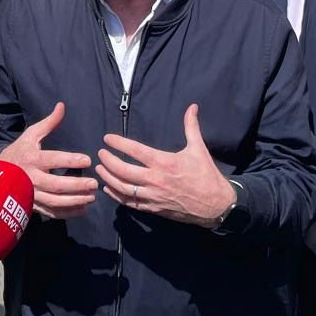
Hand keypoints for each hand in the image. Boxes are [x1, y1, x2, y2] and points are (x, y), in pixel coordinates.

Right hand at [0, 102, 97, 218]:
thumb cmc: (19, 152)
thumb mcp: (31, 135)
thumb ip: (49, 123)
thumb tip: (62, 105)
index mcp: (32, 159)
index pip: (53, 160)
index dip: (70, 160)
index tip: (87, 160)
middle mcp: (31, 178)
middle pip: (56, 185)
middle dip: (76, 185)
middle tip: (94, 183)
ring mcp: (32, 194)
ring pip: (55, 201)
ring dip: (75, 201)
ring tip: (92, 197)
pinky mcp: (33, 206)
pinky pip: (52, 212)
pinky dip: (67, 213)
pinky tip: (82, 209)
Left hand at [96, 104, 234, 228]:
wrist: (215, 205)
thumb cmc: (206, 175)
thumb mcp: (199, 149)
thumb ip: (191, 126)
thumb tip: (192, 107)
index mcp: (164, 162)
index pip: (135, 151)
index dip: (119, 143)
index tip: (107, 138)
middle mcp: (155, 180)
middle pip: (123, 170)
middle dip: (108, 161)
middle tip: (100, 154)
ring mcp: (153, 196)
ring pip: (123, 188)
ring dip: (108, 178)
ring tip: (99, 169)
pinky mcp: (154, 209)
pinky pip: (130, 203)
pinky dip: (116, 196)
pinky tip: (109, 189)